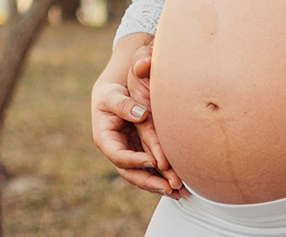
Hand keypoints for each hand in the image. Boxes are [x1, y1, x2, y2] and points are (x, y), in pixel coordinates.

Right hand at [91, 44, 185, 198]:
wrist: (113, 97)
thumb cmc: (111, 94)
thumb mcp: (112, 96)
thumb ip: (123, 104)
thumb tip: (142, 114)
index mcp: (105, 140)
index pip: (119, 156)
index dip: (134, 160)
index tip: (152, 161)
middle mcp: (117, 152)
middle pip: (131, 173)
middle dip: (149, 182)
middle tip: (168, 187)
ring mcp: (129, 155)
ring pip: (142, 176)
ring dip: (159, 186)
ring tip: (177, 193)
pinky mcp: (140, 155)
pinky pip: (151, 172)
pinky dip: (163, 180)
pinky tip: (180, 188)